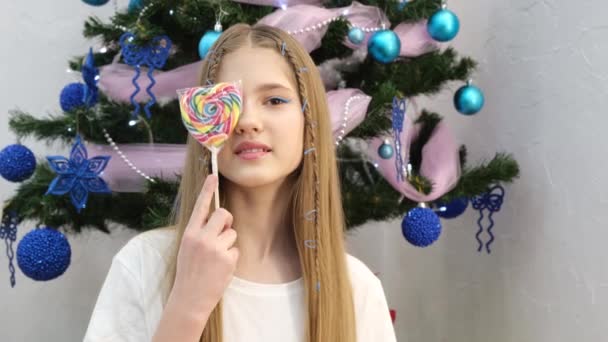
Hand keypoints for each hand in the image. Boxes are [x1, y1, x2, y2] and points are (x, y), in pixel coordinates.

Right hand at [169, 175, 238, 317]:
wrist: (189, 298)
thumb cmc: (189, 272)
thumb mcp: (187, 248)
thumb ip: (199, 232)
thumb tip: (215, 218)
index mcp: (189, 233)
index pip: (200, 207)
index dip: (207, 190)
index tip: (213, 175)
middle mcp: (201, 237)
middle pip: (224, 214)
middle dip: (227, 221)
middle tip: (222, 232)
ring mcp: (215, 248)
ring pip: (232, 233)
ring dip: (228, 243)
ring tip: (216, 258)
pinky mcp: (227, 259)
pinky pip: (235, 249)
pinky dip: (231, 258)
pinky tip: (221, 268)